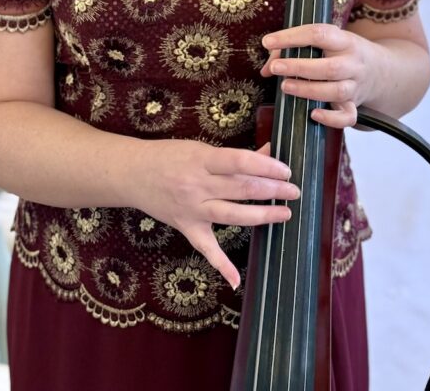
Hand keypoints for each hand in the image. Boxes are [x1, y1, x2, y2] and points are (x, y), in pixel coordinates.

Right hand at [131, 139, 299, 289]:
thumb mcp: (202, 149)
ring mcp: (192, 209)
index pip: (240, 162)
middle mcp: (197, 186)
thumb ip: (235, 156)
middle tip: (295, 192)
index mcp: (202, 160)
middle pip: (241, 189)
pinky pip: (206, 249)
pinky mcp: (186, 227)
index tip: (286, 171)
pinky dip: (221, 265)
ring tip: (284, 213)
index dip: (266, 167)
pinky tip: (236, 280)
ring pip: (232, 215)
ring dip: (262, 216)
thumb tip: (269, 154)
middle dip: (272, 191)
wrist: (134, 174)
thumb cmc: (171, 155)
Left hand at [261, 23, 378, 129]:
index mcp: (344, 40)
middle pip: (330, 67)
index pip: (319, 34)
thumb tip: (266, 69)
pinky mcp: (355, 105)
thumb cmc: (342, 53)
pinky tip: (313, 113)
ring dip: (308, 90)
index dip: (292, 37)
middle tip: (275, 68)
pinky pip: (347, 117)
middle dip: (299, 67)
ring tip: (285, 86)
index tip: (268, 41)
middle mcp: (353, 63)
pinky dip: (331, 118)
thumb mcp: (327, 42)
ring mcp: (356, 85)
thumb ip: (294, 50)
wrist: (381, 71)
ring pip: (337, 91)